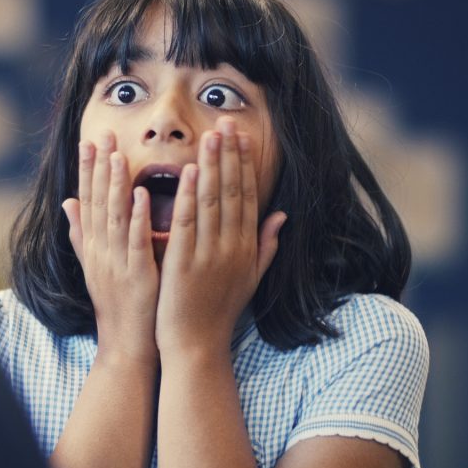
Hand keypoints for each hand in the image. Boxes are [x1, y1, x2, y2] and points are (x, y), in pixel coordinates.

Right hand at [63, 131, 159, 363]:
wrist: (125, 344)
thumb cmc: (117, 305)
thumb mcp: (95, 265)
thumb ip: (81, 234)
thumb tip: (67, 203)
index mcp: (93, 247)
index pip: (87, 200)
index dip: (87, 169)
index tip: (89, 140)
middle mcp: (100, 251)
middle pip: (97, 202)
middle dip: (98, 167)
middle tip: (102, 133)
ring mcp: (116, 263)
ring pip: (114, 217)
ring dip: (114, 185)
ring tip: (117, 154)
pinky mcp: (136, 275)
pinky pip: (135, 242)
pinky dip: (136, 218)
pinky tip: (140, 195)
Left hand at [155, 118, 286, 358]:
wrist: (197, 347)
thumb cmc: (220, 312)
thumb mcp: (250, 277)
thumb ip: (265, 244)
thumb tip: (282, 215)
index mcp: (246, 247)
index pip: (247, 197)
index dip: (244, 164)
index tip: (241, 136)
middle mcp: (232, 248)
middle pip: (232, 192)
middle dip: (229, 154)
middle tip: (225, 121)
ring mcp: (209, 255)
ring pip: (212, 202)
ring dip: (211, 166)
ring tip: (209, 135)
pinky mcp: (184, 264)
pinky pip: (188, 224)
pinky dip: (189, 197)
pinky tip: (188, 172)